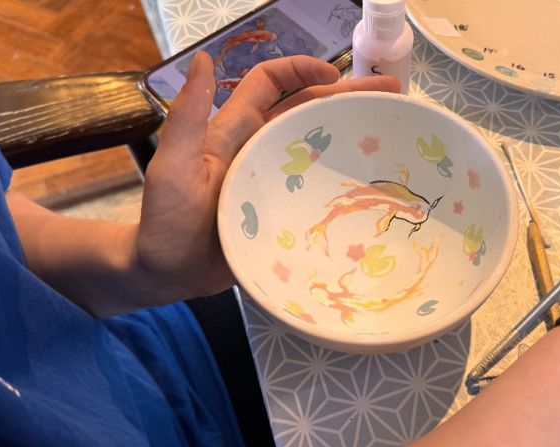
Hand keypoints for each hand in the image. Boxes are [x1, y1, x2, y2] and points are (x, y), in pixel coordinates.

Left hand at [133, 53, 399, 303]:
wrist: (166, 274)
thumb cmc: (164, 220)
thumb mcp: (173, 166)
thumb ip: (186, 116)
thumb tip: (201, 58)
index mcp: (236, 132)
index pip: (270, 83)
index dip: (301, 69)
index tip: (336, 75)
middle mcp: (259, 150)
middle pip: (307, 111)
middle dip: (347, 97)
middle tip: (392, 94)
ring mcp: (273, 181)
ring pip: (319, 148)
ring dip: (353, 135)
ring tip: (394, 132)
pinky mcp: (283, 211)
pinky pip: (317, 188)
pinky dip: (345, 180)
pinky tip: (374, 186)